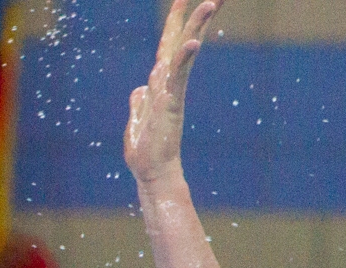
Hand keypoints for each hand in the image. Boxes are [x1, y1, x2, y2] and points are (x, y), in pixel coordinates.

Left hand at [125, 0, 222, 186]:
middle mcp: (169, 85)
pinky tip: (192, 43)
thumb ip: (139, 102)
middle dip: (192, 19)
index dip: (173, 24)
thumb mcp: (136, 120)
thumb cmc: (145, 150)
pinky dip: (184, 61)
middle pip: (181, 44)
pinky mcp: (171, 105)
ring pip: (184, 55)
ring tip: (209, 4)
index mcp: (159, 86)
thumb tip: (140, 88)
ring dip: (196, 29)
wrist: (152, 173)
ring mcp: (172, 93)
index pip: (167, 48)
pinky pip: (178, 78)